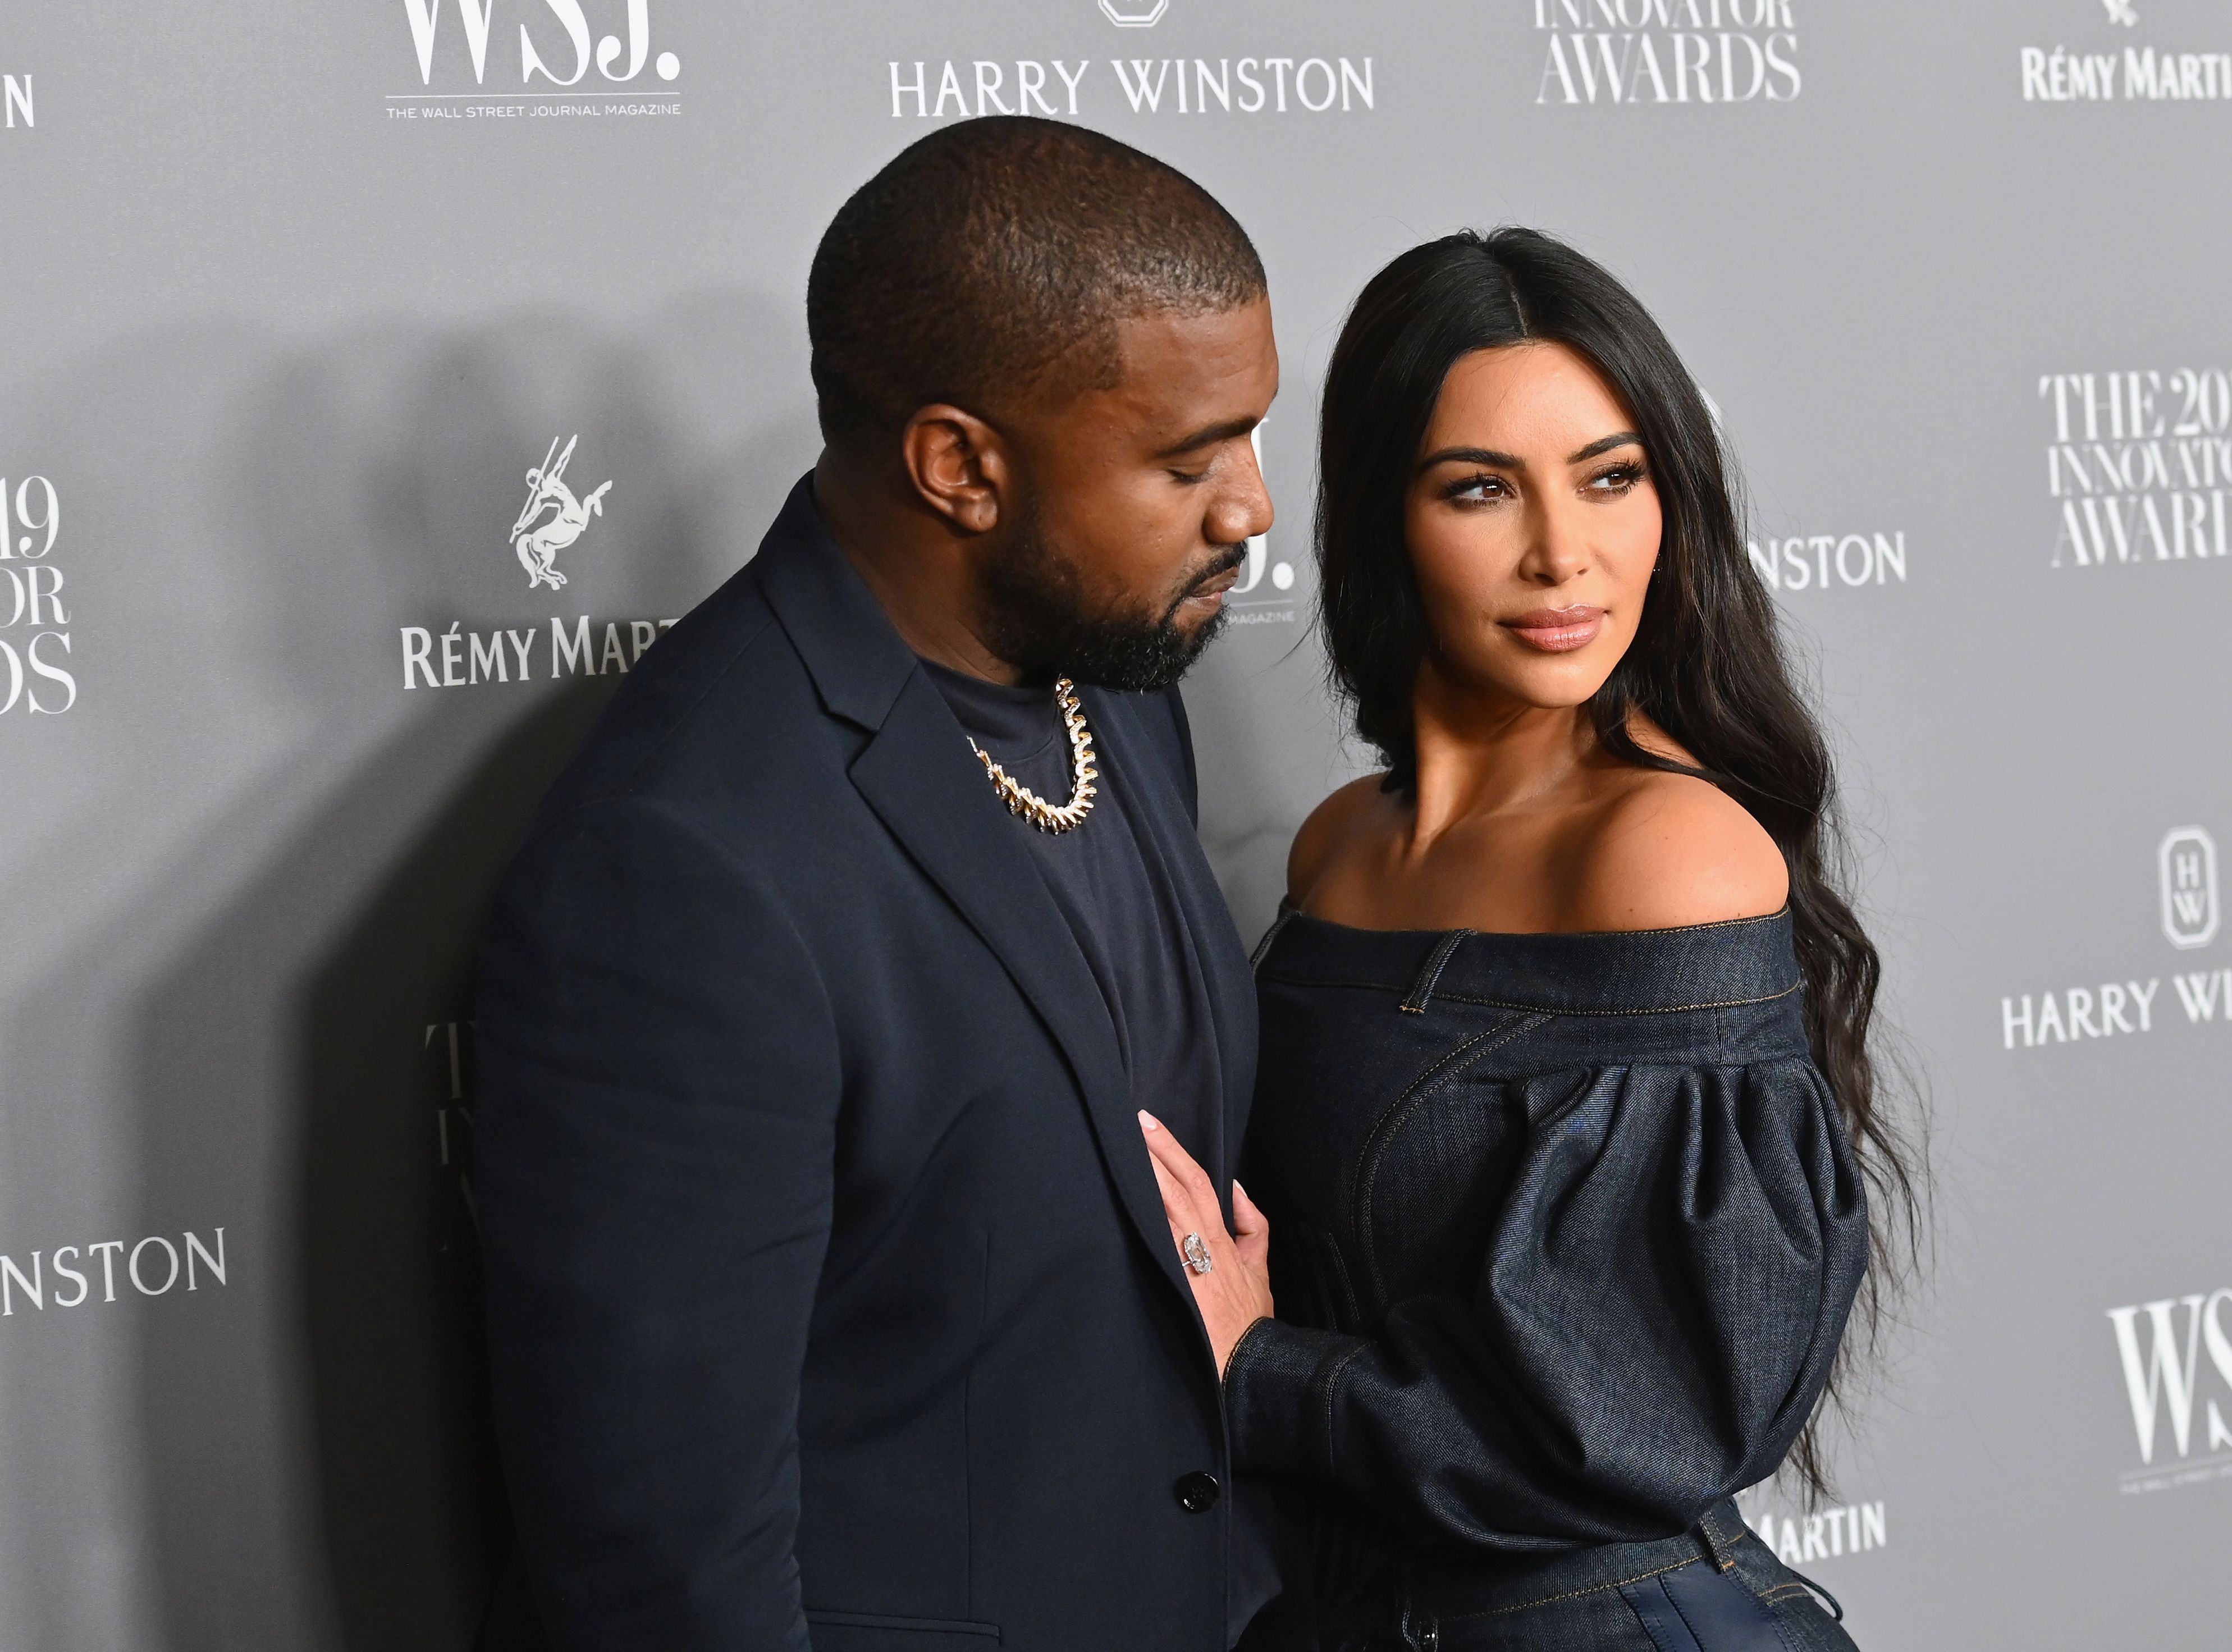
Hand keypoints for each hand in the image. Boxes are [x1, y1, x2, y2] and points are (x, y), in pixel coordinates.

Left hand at [1139, 1110, 1272, 1375]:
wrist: (1248, 1368)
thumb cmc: (1249, 1325)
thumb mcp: (1260, 1270)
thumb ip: (1252, 1228)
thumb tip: (1237, 1188)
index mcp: (1222, 1239)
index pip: (1197, 1182)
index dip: (1173, 1151)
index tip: (1150, 1125)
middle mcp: (1205, 1245)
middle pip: (1179, 1186)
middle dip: (1156, 1151)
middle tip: (1131, 1120)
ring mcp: (1189, 1266)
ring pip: (1166, 1209)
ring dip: (1145, 1177)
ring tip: (1122, 1147)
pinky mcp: (1177, 1288)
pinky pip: (1157, 1246)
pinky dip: (1141, 1221)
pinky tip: (1120, 1201)